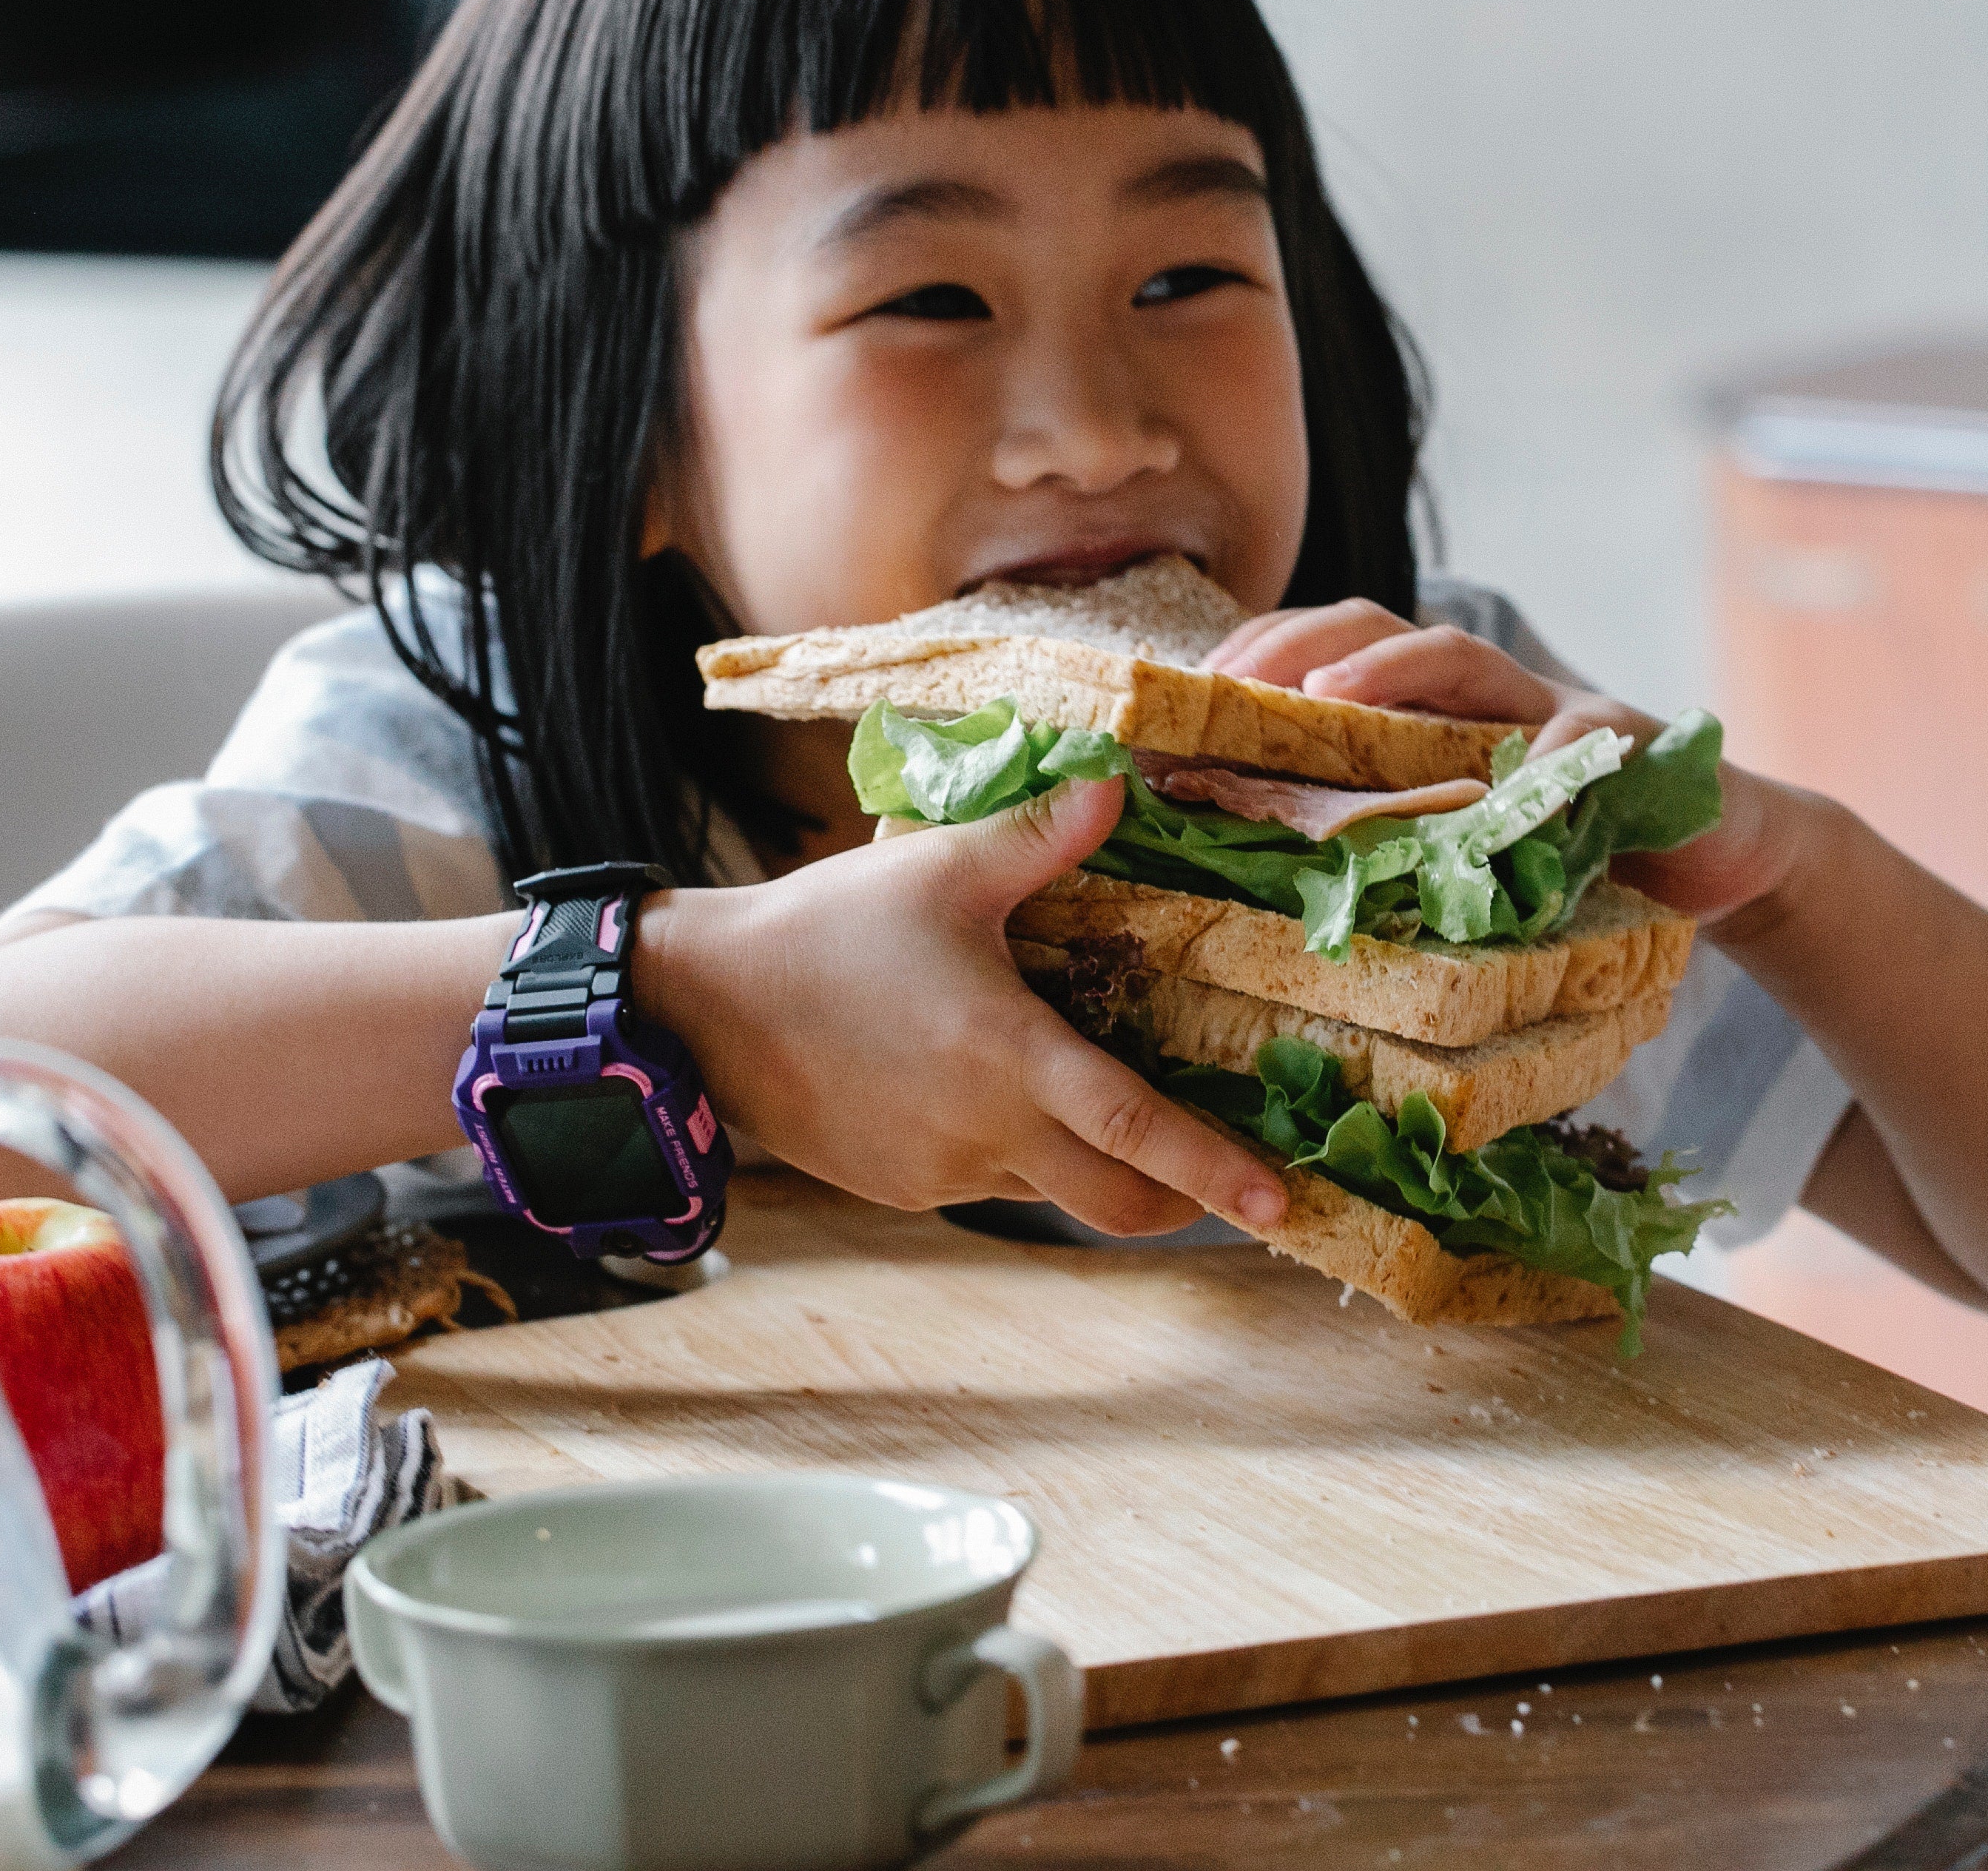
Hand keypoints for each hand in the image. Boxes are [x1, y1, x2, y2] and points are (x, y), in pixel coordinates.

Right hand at [632, 777, 1287, 1235]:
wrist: (708, 1006)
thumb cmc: (829, 929)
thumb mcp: (940, 869)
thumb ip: (1041, 836)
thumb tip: (1123, 785)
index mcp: (1010, 1058)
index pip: (1136, 1129)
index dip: (1214, 1169)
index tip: (1279, 1201)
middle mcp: (987, 1133)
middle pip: (1116, 1202)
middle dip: (1180, 1202)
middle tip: (1226, 1179)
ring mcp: (945, 1171)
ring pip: (1054, 1193)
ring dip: (1092, 1166)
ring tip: (1100, 1108)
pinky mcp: (907, 1187)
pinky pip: (991, 1183)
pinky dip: (1020, 1156)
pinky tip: (996, 1094)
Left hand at [1202, 600, 1820, 927]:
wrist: (1717, 852)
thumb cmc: (1568, 857)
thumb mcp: (1460, 849)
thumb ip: (1386, 844)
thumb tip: (1251, 882)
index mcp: (1431, 711)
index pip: (1327, 656)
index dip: (1256, 661)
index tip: (1182, 695)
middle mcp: (1484, 692)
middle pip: (1378, 628)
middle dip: (1298, 641)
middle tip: (1233, 681)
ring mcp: (1554, 707)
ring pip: (1464, 659)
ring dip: (1390, 667)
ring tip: (1328, 697)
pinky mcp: (1628, 743)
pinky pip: (1581, 744)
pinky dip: (1544, 763)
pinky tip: (1513, 789)